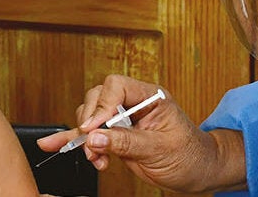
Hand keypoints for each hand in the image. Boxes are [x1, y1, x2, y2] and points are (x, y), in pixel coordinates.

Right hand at [35, 74, 245, 192]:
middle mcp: (134, 104)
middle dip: (91, 121)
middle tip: (92, 142)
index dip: (102, 105)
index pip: (117, 86)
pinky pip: (92, 135)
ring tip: (95, 157)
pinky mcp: (117, 136)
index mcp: (150, 97)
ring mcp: (124, 120)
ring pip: (91, 115)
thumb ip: (126, 142)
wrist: (197, 172)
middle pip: (98, 97)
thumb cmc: (190, 155)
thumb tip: (95, 137)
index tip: (95, 127)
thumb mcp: (160, 149)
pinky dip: (79, 142)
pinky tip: (60, 145)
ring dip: (86, 137)